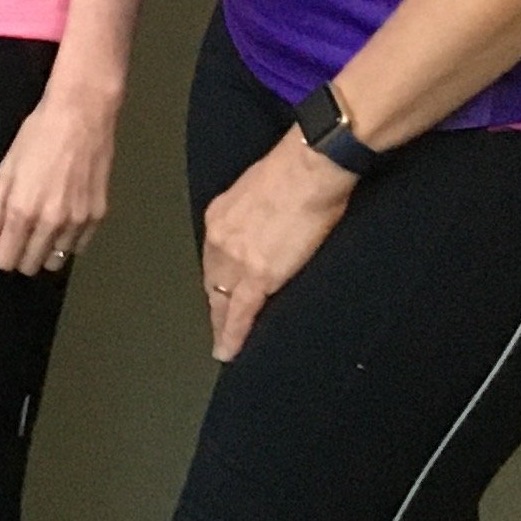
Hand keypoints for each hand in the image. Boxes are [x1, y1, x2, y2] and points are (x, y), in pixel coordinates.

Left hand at [0, 77, 116, 274]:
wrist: (81, 116)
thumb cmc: (38, 137)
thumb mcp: (5, 170)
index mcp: (23, 210)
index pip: (7, 260)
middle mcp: (52, 222)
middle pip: (30, 265)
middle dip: (20, 254)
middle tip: (18, 231)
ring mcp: (78, 222)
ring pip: (56, 261)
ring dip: (44, 249)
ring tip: (41, 221)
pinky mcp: (98, 216)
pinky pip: (77, 247)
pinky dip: (66, 240)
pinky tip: (61, 217)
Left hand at [197, 135, 354, 358]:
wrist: (308, 170)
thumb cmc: (293, 172)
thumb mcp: (257, 191)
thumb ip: (253, 215)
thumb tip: (264, 227)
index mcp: (219, 218)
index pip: (213, 258)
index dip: (216, 278)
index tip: (217, 293)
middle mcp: (219, 240)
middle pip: (213, 281)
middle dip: (215, 304)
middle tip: (216, 327)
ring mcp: (236, 261)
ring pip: (222, 301)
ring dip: (221, 325)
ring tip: (223, 346)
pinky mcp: (259, 277)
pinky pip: (241, 313)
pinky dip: (233, 334)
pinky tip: (228, 350)